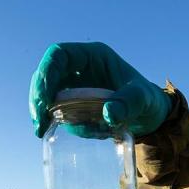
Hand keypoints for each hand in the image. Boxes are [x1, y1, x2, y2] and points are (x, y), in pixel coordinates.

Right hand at [29, 42, 171, 137]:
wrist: (151, 116)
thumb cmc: (148, 100)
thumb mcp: (143, 100)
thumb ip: (129, 103)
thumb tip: (109, 113)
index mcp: (93, 56)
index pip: (59, 55)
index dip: (47, 72)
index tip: (45, 99)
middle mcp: (80, 68)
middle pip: (46, 74)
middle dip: (37, 96)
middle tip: (38, 121)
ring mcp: (75, 86)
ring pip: (47, 93)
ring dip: (41, 111)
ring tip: (41, 131)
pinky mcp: (75, 104)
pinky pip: (57, 111)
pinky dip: (54, 122)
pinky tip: (58, 133)